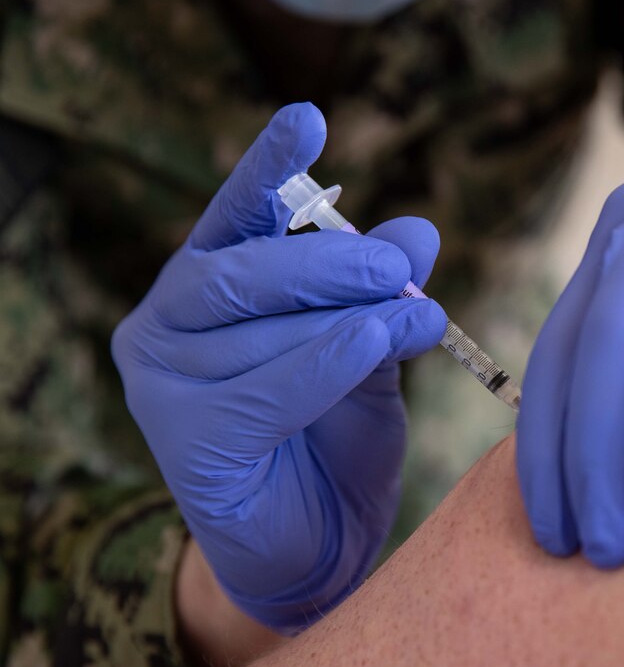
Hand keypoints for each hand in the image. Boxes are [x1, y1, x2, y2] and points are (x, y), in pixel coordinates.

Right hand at [111, 103, 445, 632]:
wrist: (316, 548)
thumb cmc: (336, 439)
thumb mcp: (369, 353)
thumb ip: (382, 297)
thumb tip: (418, 229)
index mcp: (206, 289)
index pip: (235, 219)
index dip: (269, 169)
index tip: (308, 119)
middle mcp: (165, 326)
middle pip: (241, 270)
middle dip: (329, 262)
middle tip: (397, 264)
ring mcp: (163, 386)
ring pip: (259, 330)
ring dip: (346, 319)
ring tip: (416, 314)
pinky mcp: (185, 443)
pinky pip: (264, 391)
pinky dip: (324, 365)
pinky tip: (372, 346)